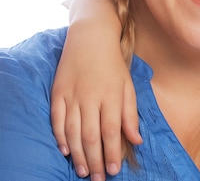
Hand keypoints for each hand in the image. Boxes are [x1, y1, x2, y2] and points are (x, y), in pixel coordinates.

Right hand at [51, 23, 141, 179]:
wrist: (91, 38)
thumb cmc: (113, 65)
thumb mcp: (128, 86)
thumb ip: (131, 114)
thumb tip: (136, 140)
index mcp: (111, 96)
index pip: (111, 131)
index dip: (113, 153)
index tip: (115, 170)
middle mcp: (91, 98)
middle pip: (92, 136)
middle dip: (96, 161)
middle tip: (99, 179)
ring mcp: (72, 96)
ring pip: (74, 132)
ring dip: (79, 155)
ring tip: (84, 171)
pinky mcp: (58, 92)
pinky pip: (57, 119)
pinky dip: (60, 136)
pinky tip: (66, 151)